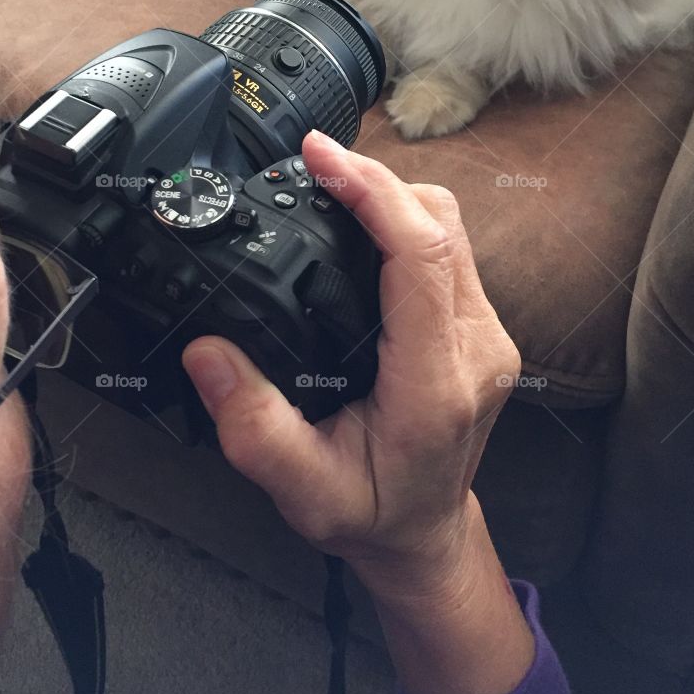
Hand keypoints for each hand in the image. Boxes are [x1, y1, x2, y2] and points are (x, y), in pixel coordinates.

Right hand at [182, 128, 520, 593]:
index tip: (321, 157)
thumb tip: (208, 353)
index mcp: (436, 381)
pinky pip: (446, 245)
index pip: (421, 254)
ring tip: (329, 187)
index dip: (373, 192)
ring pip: (448, 225)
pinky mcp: (477, 322)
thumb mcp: (303, 492)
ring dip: (390, 196)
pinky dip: (402, 220)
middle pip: (440, 222)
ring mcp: (484, 330)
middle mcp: (475, 346)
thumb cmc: (373, 515)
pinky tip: (358, 223)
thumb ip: (254, 428)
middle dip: (376, 181)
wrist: (426, 537)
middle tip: (312, 166)